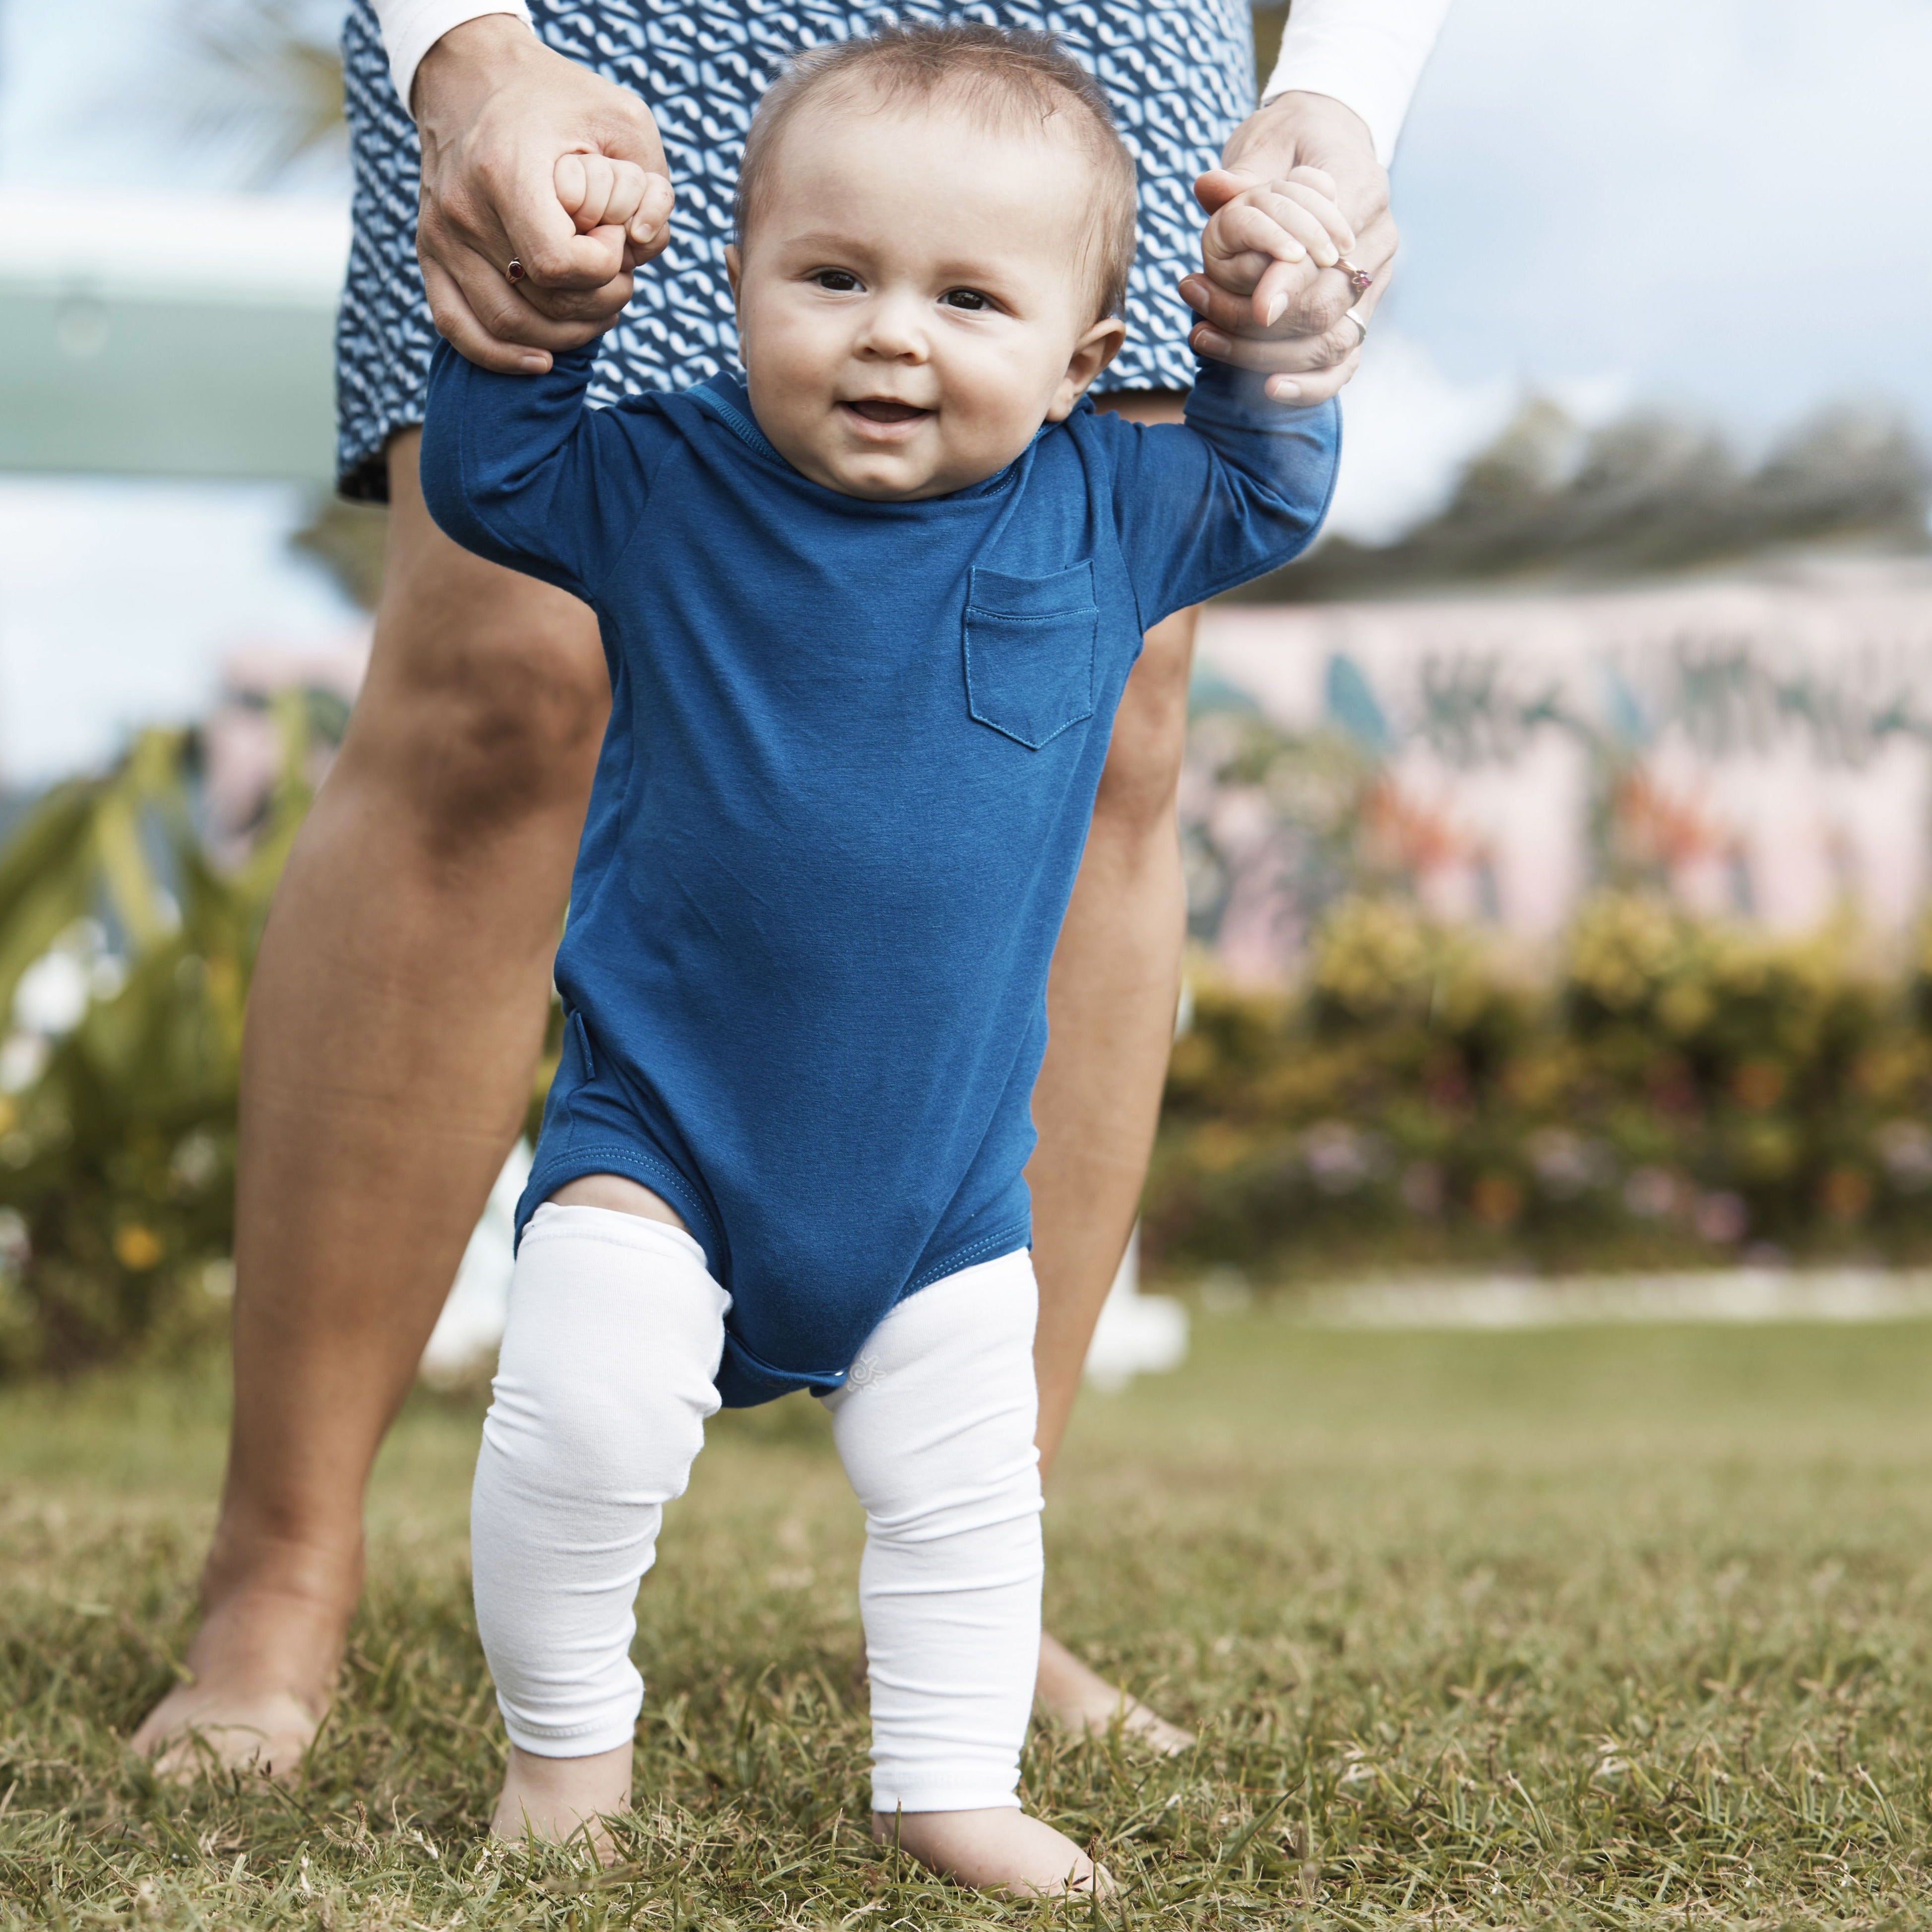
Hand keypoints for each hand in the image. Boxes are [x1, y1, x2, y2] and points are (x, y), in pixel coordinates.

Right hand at [413, 17, 673, 373]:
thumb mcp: (620, 119)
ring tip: (596, 307)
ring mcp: (439, 235)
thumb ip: (649, 187)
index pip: (557, 264)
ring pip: (506, 325)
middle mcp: (463, 208)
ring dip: (565, 334)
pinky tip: (542, 360)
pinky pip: (456, 326)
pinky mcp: (429, 252)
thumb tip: (642, 245)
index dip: (602, 269)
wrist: (472, 75)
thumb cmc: (558, 101)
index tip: (616, 240)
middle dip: (596, 304)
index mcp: (506, 170)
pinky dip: (501, 355)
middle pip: (538, 302)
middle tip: (619, 279)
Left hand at [1181, 90, 1395, 403]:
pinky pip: (1344, 364)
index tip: (1256, 308)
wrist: (1322, 147)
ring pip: (1331, 343)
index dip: (1292, 282)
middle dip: (1260, 324)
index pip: (1330, 251)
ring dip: (1265, 354)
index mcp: (1363, 188)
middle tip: (1197, 314)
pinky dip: (1310, 385)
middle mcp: (1379, 242)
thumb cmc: (1290, 142)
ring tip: (1202, 337)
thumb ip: (1244, 172)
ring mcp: (1374, 283)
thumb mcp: (1268, 141)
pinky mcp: (1363, 314)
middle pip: (1327, 307)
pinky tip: (1269, 390)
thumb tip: (1211, 190)